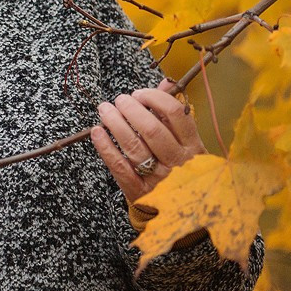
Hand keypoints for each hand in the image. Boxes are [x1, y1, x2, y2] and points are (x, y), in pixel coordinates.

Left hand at [90, 80, 207, 203]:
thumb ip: (174, 112)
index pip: (175, 114)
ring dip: (115, 123)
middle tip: (119, 100)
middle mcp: (178, 161)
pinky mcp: (139, 190)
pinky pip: (119, 166)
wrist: (179, 208)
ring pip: (133, 146)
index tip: (139, 94)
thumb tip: (166, 82)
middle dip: (131, 109)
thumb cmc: (179, 165)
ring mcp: (159, 178)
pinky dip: (105, 147)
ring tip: (104, 110)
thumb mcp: (185, 141)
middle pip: (151, 129)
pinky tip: (97, 132)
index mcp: (193, 146)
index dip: (154, 98)